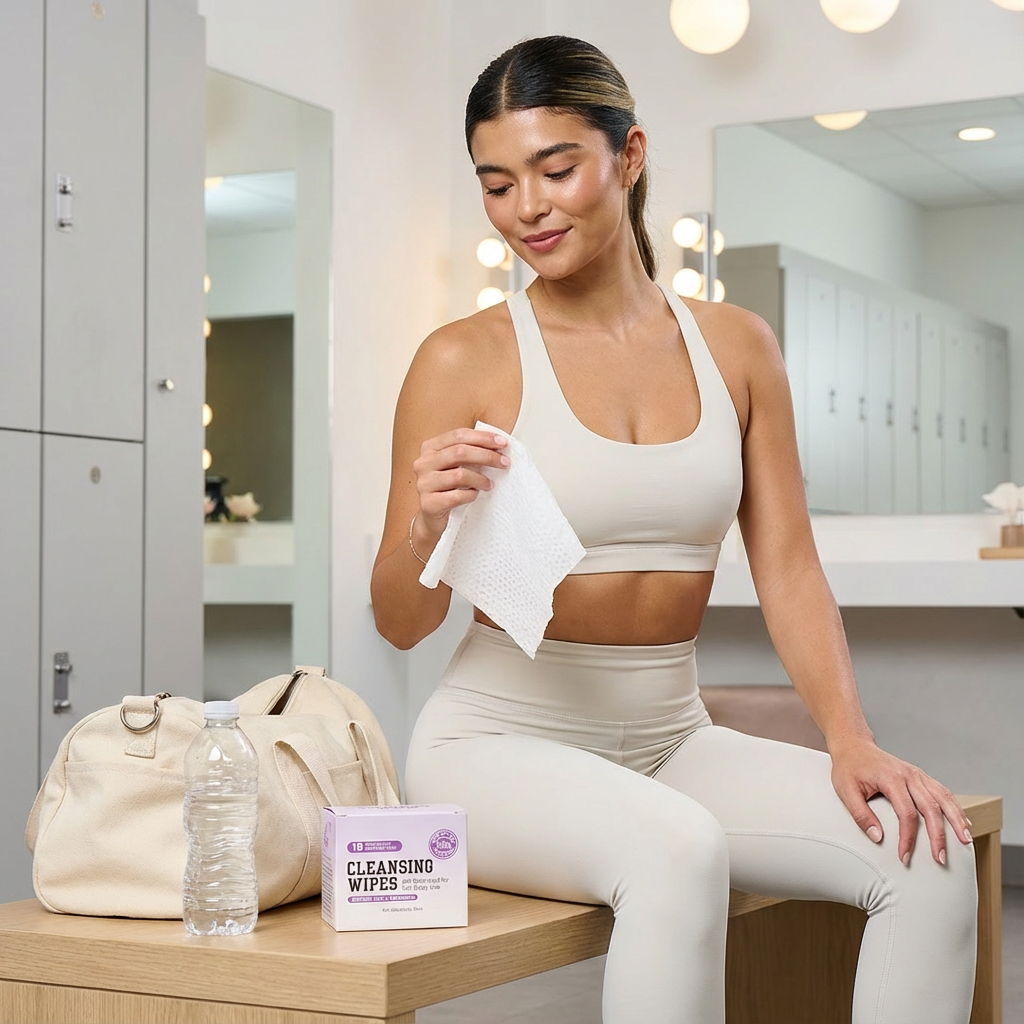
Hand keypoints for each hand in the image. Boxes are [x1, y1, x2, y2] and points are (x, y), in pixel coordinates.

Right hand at [413, 427, 509, 539]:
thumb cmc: (449, 487)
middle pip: (460, 452)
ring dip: (480, 479)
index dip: (483, 437)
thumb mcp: (456, 465)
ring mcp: (424, 484)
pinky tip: (475, 495)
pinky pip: (456, 496)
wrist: (433, 517)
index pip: (458, 435)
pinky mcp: (428, 504)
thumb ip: (470, 452)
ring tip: (490, 484)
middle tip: (504, 462)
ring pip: (459, 475)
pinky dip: (471, 495)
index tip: (503, 443)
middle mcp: (423, 463)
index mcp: (430, 448)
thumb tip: (499, 444)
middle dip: (487, 456)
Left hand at [829, 738, 972, 865]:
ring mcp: (917, 774)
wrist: (854, 745)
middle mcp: (909, 775)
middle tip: (940, 859)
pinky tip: (964, 822)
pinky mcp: (921, 776)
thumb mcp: (845, 790)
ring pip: (944, 798)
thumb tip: (878, 838)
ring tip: (966, 842)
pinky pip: (943, 792)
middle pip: (931, 808)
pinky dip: (955, 808)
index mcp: (891, 778)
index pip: (906, 813)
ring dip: (957, 820)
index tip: (904, 856)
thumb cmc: (849, 768)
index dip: (908, 838)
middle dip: (938, 836)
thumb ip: (860, 814)